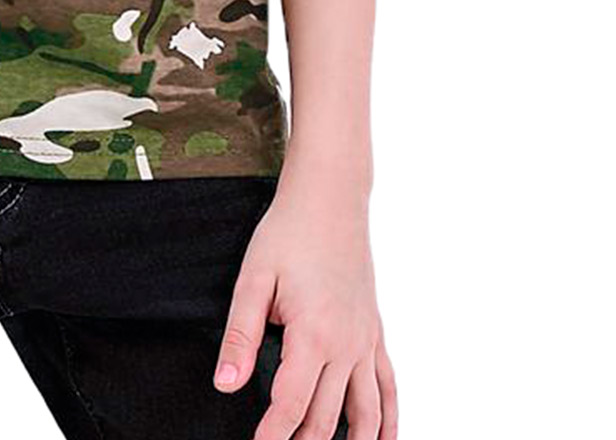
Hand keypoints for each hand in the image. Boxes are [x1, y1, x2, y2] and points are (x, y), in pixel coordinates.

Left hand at [212, 174, 396, 438]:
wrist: (330, 198)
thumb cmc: (289, 231)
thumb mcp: (253, 278)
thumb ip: (241, 335)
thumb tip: (226, 381)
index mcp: (313, 334)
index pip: (291, 405)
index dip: (272, 435)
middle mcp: (346, 345)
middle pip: (326, 418)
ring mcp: (365, 341)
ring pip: (366, 413)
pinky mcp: (374, 332)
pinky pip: (388, 386)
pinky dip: (388, 420)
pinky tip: (383, 439)